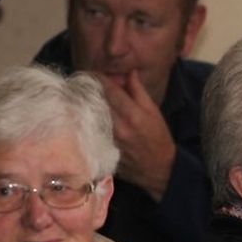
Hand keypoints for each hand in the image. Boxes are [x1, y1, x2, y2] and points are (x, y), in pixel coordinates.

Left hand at [95, 71, 175, 201]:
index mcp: (132, 114)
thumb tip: (129, 72)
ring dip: (87, 104)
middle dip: (90, 90)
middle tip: (84, 82)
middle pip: (96, 101)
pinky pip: (91, 130)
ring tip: (84, 97)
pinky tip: (87, 116)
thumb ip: (138, 90)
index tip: (92, 72)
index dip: (98, 78)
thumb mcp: (153, 111)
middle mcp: (118, 126)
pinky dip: (88, 120)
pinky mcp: (103, 149)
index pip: (109, 90)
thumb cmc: (158, 137)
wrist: (158, 169)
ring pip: (91, 115)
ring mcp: (108, 139)